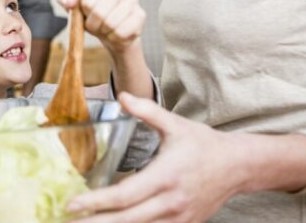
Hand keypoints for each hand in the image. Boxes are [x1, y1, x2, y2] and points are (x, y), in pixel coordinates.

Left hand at [57, 0, 144, 55]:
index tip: (86, 12)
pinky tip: (115, 33)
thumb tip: (69, 1)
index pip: (87, 0)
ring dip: (104, 31)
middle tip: (94, 25)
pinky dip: (115, 37)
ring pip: (111, 23)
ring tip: (105, 28)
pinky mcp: (140, 15)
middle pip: (99, 12)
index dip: (84, 12)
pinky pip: (122, 32)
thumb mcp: (75, 9)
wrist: (110, 34)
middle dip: (92, 24)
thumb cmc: (90, 17)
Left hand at [66, 93, 240, 221]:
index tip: (72, 203)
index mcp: (166, 175)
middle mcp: (171, 201)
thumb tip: (122, 96)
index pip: (125, 194)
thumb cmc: (204, 144)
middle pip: (127, 220)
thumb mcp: (175, 124)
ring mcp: (178, 218)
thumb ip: (147, 111)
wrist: (239, 167)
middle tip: (67, 220)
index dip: (97, 202)